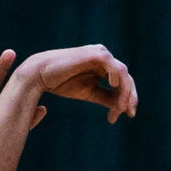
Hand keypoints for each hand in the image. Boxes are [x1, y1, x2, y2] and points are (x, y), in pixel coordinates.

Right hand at [19, 42, 138, 124]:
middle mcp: (104, 58)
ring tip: (119, 108)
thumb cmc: (62, 82)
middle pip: (127, 79)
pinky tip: (114, 88)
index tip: (124, 116)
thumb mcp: (89, 93)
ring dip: (124, 92)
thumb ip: (105, 98)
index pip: (123, 83)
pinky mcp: (96, 54)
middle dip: (129, 97)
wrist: (40, 74)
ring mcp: (101, 54)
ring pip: (123, 74)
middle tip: (128, 113)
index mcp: (103, 67)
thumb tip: (121, 108)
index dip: (126, 99)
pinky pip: (115, 67)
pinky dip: (118, 79)